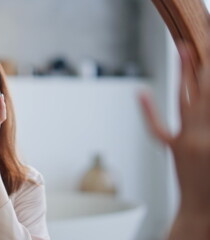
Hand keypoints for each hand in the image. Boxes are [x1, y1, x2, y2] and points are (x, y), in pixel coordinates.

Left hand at [139, 42, 209, 213]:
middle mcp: (202, 136)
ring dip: (185, 75)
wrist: (203, 215)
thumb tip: (208, 105)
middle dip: (206, 67)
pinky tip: (142, 92)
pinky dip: (150, 110)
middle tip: (204, 45)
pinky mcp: (175, 148)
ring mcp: (187, 141)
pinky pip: (160, 127)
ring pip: (186, 101)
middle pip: (205, 93)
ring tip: (185, 50)